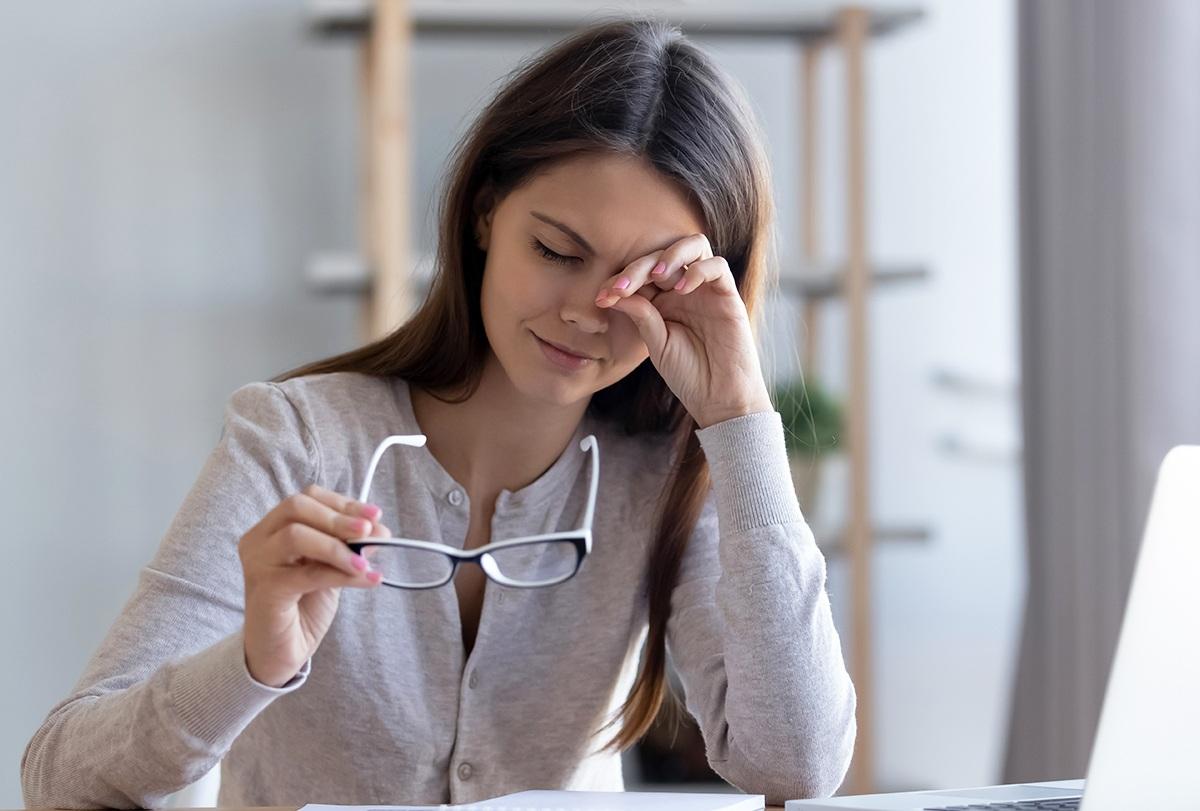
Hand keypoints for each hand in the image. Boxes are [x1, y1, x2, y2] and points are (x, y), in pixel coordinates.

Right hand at [239, 485, 391, 687]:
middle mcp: (258, 540)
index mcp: (272, 528)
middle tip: (371, 532)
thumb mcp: (331, 567)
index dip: (343, 503)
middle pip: (297, 507)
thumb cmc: (303, 606)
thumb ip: (348, 547)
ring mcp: (257, 563)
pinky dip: (341, 574)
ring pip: (296, 535)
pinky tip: (367, 579)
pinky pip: (307, 573)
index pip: (307, 498)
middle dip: (340, 517)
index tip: (375, 515)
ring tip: (366, 562)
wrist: (281, 652)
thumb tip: (380, 530)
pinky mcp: (265, 590)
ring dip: (339, 546)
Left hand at [594, 233, 773, 427]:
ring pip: (693, 247)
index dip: (620, 280)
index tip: (601, 298)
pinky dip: (698, 271)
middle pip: (661, 257)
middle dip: (637, 268)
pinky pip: (717, 267)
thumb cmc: (688, 374)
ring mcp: (707, 290)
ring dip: (670, 256)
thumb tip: (616, 292)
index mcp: (663, 300)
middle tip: (620, 288)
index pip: (641, 275)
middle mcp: (684, 289)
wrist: (719, 399)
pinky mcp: (728, 296)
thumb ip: (642, 315)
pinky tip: (681, 290)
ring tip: (655, 276)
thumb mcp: (656, 343)